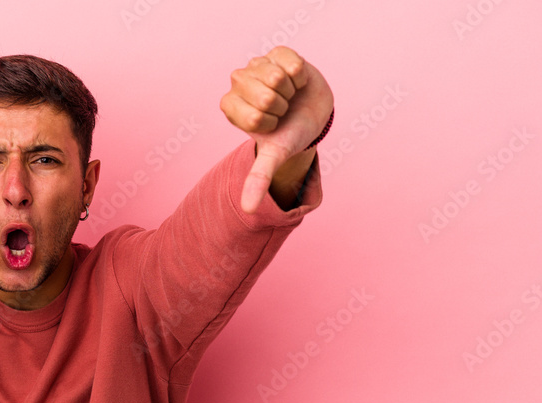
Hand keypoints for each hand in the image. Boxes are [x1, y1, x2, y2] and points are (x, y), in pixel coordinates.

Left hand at [220, 46, 332, 212]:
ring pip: (276, 78)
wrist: (312, 114)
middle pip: (264, 96)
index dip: (269, 122)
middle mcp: (238, 82)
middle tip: (282, 109)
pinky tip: (297, 80)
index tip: (272, 124)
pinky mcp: (276, 53)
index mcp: (229, 106)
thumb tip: (247, 210)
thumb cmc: (288, 135)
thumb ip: (258, 180)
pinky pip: (291, 63)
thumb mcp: (274, 157)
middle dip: (280, 107)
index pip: (252, 116)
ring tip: (289, 96)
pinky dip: (300, 74)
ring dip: (290, 91)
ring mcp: (256, 64)